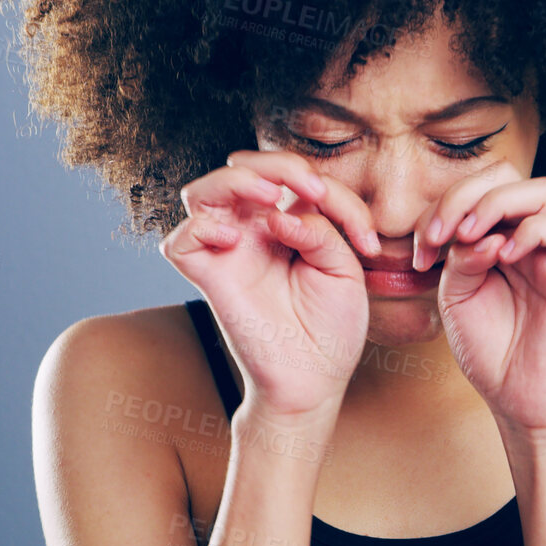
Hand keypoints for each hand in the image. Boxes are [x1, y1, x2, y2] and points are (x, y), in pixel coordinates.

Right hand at [160, 150, 384, 421]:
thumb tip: (279, 214)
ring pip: (203, 192)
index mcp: (288, 223)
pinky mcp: (209, 279)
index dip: (332, 190)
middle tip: (312, 189)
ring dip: (236, 180)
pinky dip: (200, 227)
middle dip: (278, 163)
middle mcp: (252, 231)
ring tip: (269, 195)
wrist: (315, 382)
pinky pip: (180, 241)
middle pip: (242, 168)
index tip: (366, 239)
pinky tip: (233, 238)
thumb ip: (321, 231)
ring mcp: (228, 253)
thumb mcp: (345, 270)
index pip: (296, 179)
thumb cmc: (331, 329)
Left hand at [414, 161, 545, 433]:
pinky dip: (531, 231)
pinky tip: (503, 257)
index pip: (475, 188)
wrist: (515, 396)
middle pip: (507, 175)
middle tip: (440, 235)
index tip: (420, 250)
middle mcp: (526, 235)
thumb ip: (460, 255)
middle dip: (464, 195)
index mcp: (495, 235)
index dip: (442, 206)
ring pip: (541, 190)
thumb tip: (480, 232)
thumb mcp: (456, 294)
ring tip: (469, 238)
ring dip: (496, 204)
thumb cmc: (487, 347)